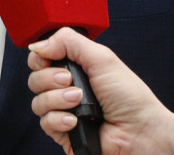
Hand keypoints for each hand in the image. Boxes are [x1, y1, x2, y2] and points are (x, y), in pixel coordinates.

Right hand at [27, 28, 173, 154]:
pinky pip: (45, 123)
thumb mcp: (101, 58)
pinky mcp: (63, 132)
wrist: (139, 131)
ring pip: (38, 101)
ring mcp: (64, 110)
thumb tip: (37, 45)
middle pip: (35, 79)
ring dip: (57, 99)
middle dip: (50, 78)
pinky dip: (59, 119)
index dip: (40, 57)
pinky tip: (75, 120)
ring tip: (78, 100)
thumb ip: (68, 42)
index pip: (42, 58)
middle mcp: (67, 88)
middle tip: (70, 80)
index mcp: (76, 67)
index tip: (49, 58)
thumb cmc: (129, 96)